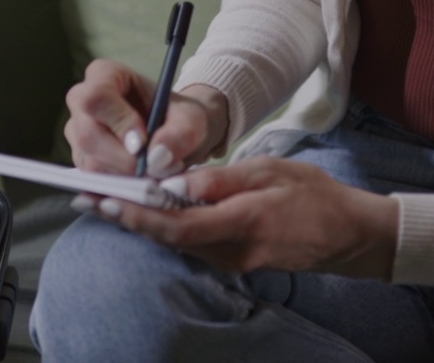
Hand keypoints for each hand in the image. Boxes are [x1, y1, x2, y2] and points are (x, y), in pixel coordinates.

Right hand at [64, 59, 229, 176]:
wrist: (174, 133)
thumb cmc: (180, 116)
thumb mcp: (192, 119)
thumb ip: (181, 133)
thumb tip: (157, 157)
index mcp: (104, 74)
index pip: (97, 97)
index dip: (119, 123)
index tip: (144, 144)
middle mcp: (81, 99)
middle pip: (88, 135)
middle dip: (123, 160)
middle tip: (156, 169)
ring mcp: (76, 130)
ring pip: (89, 162)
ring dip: (125, 176)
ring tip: (155, 172)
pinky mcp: (81, 158)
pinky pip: (93, 179)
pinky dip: (120, 185)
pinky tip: (141, 179)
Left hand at [90, 156, 399, 280]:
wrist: (348, 234)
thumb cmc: (314, 195)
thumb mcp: (270, 172)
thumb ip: (221, 180)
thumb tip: (175, 182)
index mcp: (241, 224)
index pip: (176, 225)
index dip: (135, 216)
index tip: (104, 200)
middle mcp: (232, 252)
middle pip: (167, 238)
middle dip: (124, 218)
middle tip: (85, 197)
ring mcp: (233, 261)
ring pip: (176, 242)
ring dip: (141, 223)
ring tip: (104, 200)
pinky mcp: (234, 261)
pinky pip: (192, 244)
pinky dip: (165, 227)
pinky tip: (147, 211)